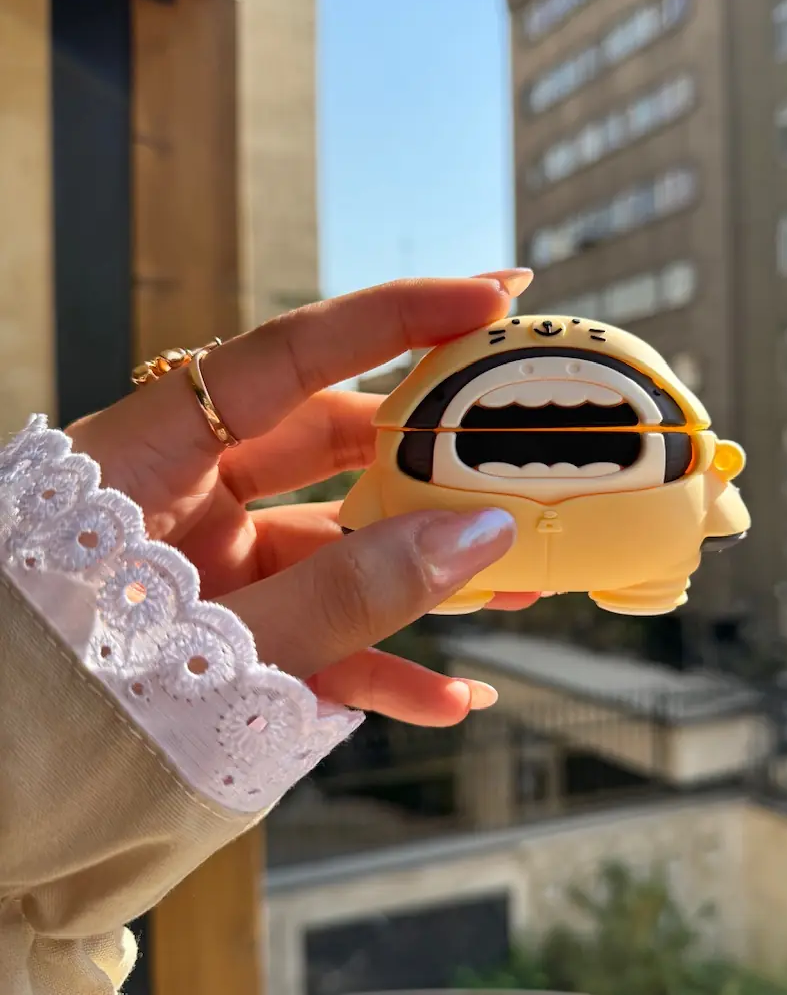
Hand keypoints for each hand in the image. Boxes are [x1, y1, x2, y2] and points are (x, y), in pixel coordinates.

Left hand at [67, 271, 538, 724]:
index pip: (288, 358)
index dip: (394, 319)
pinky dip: (375, 662)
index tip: (491, 295)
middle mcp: (184, 495)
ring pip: (337, 545)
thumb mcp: (220, 641)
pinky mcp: (228, 629)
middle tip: (517, 447)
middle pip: (331, 445)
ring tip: (514, 585)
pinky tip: (447, 695)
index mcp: (149, 458)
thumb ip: (346, 594)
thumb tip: (477, 538)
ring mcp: (208, 565)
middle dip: (432, 456)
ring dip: (421, 571)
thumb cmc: (61, 699)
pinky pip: (316, 631)